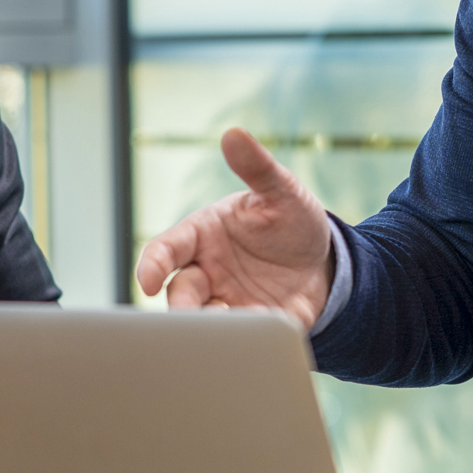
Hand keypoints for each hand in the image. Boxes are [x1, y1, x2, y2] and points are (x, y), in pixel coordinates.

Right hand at [133, 129, 335, 327]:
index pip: (166, 249)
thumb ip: (257, 168)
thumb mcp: (281, 191)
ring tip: (232, 326)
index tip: (148, 280)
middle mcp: (207, 272)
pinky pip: (242, 336)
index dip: (152, 265)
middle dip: (181, 307)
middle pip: (180, 293)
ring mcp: (226, 301)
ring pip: (205, 320)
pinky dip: (246, 337)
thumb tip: (234, 134)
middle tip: (194, 316)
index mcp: (203, 236)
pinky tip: (263, 332)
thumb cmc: (292, 221)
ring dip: (212, 327)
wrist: (324, 262)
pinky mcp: (250, 325)